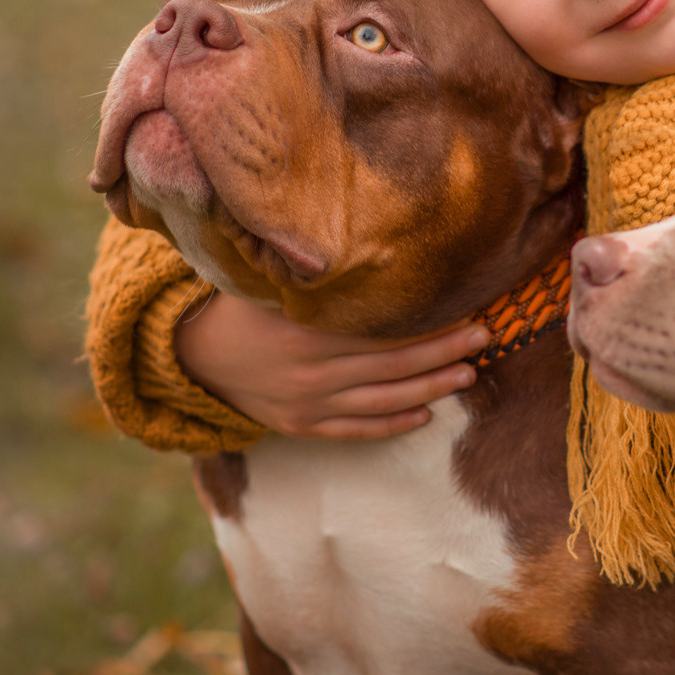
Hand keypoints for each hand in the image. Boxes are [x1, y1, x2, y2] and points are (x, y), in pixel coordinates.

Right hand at [175, 290, 488, 439]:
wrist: (191, 355)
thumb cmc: (238, 305)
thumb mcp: (269, 281)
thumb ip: (314, 273)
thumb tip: (366, 244)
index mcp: (306, 333)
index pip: (382, 331)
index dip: (428, 323)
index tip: (465, 308)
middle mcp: (312, 373)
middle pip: (393, 366)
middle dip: (443, 352)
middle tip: (484, 337)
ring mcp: (308, 404)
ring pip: (382, 401)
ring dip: (430, 389)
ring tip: (469, 374)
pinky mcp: (301, 426)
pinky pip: (355, 430)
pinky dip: (391, 424)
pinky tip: (425, 415)